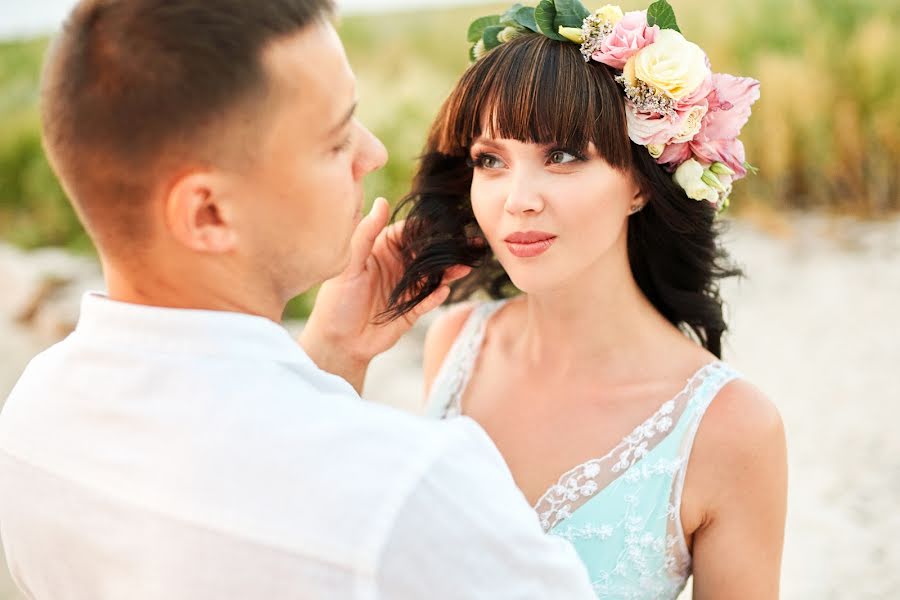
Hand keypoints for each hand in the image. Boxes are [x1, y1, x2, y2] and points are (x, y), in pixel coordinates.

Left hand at [300, 197, 468, 392]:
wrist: (338, 342)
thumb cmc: (336, 301)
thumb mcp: (349, 265)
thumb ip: (366, 234)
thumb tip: (382, 201)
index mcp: (382, 251)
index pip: (409, 233)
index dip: (425, 228)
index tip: (442, 222)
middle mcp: (397, 267)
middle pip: (427, 253)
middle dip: (446, 248)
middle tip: (466, 242)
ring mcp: (406, 288)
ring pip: (433, 275)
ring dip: (449, 270)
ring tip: (464, 266)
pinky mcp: (412, 310)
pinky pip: (429, 300)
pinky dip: (438, 295)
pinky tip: (445, 289)